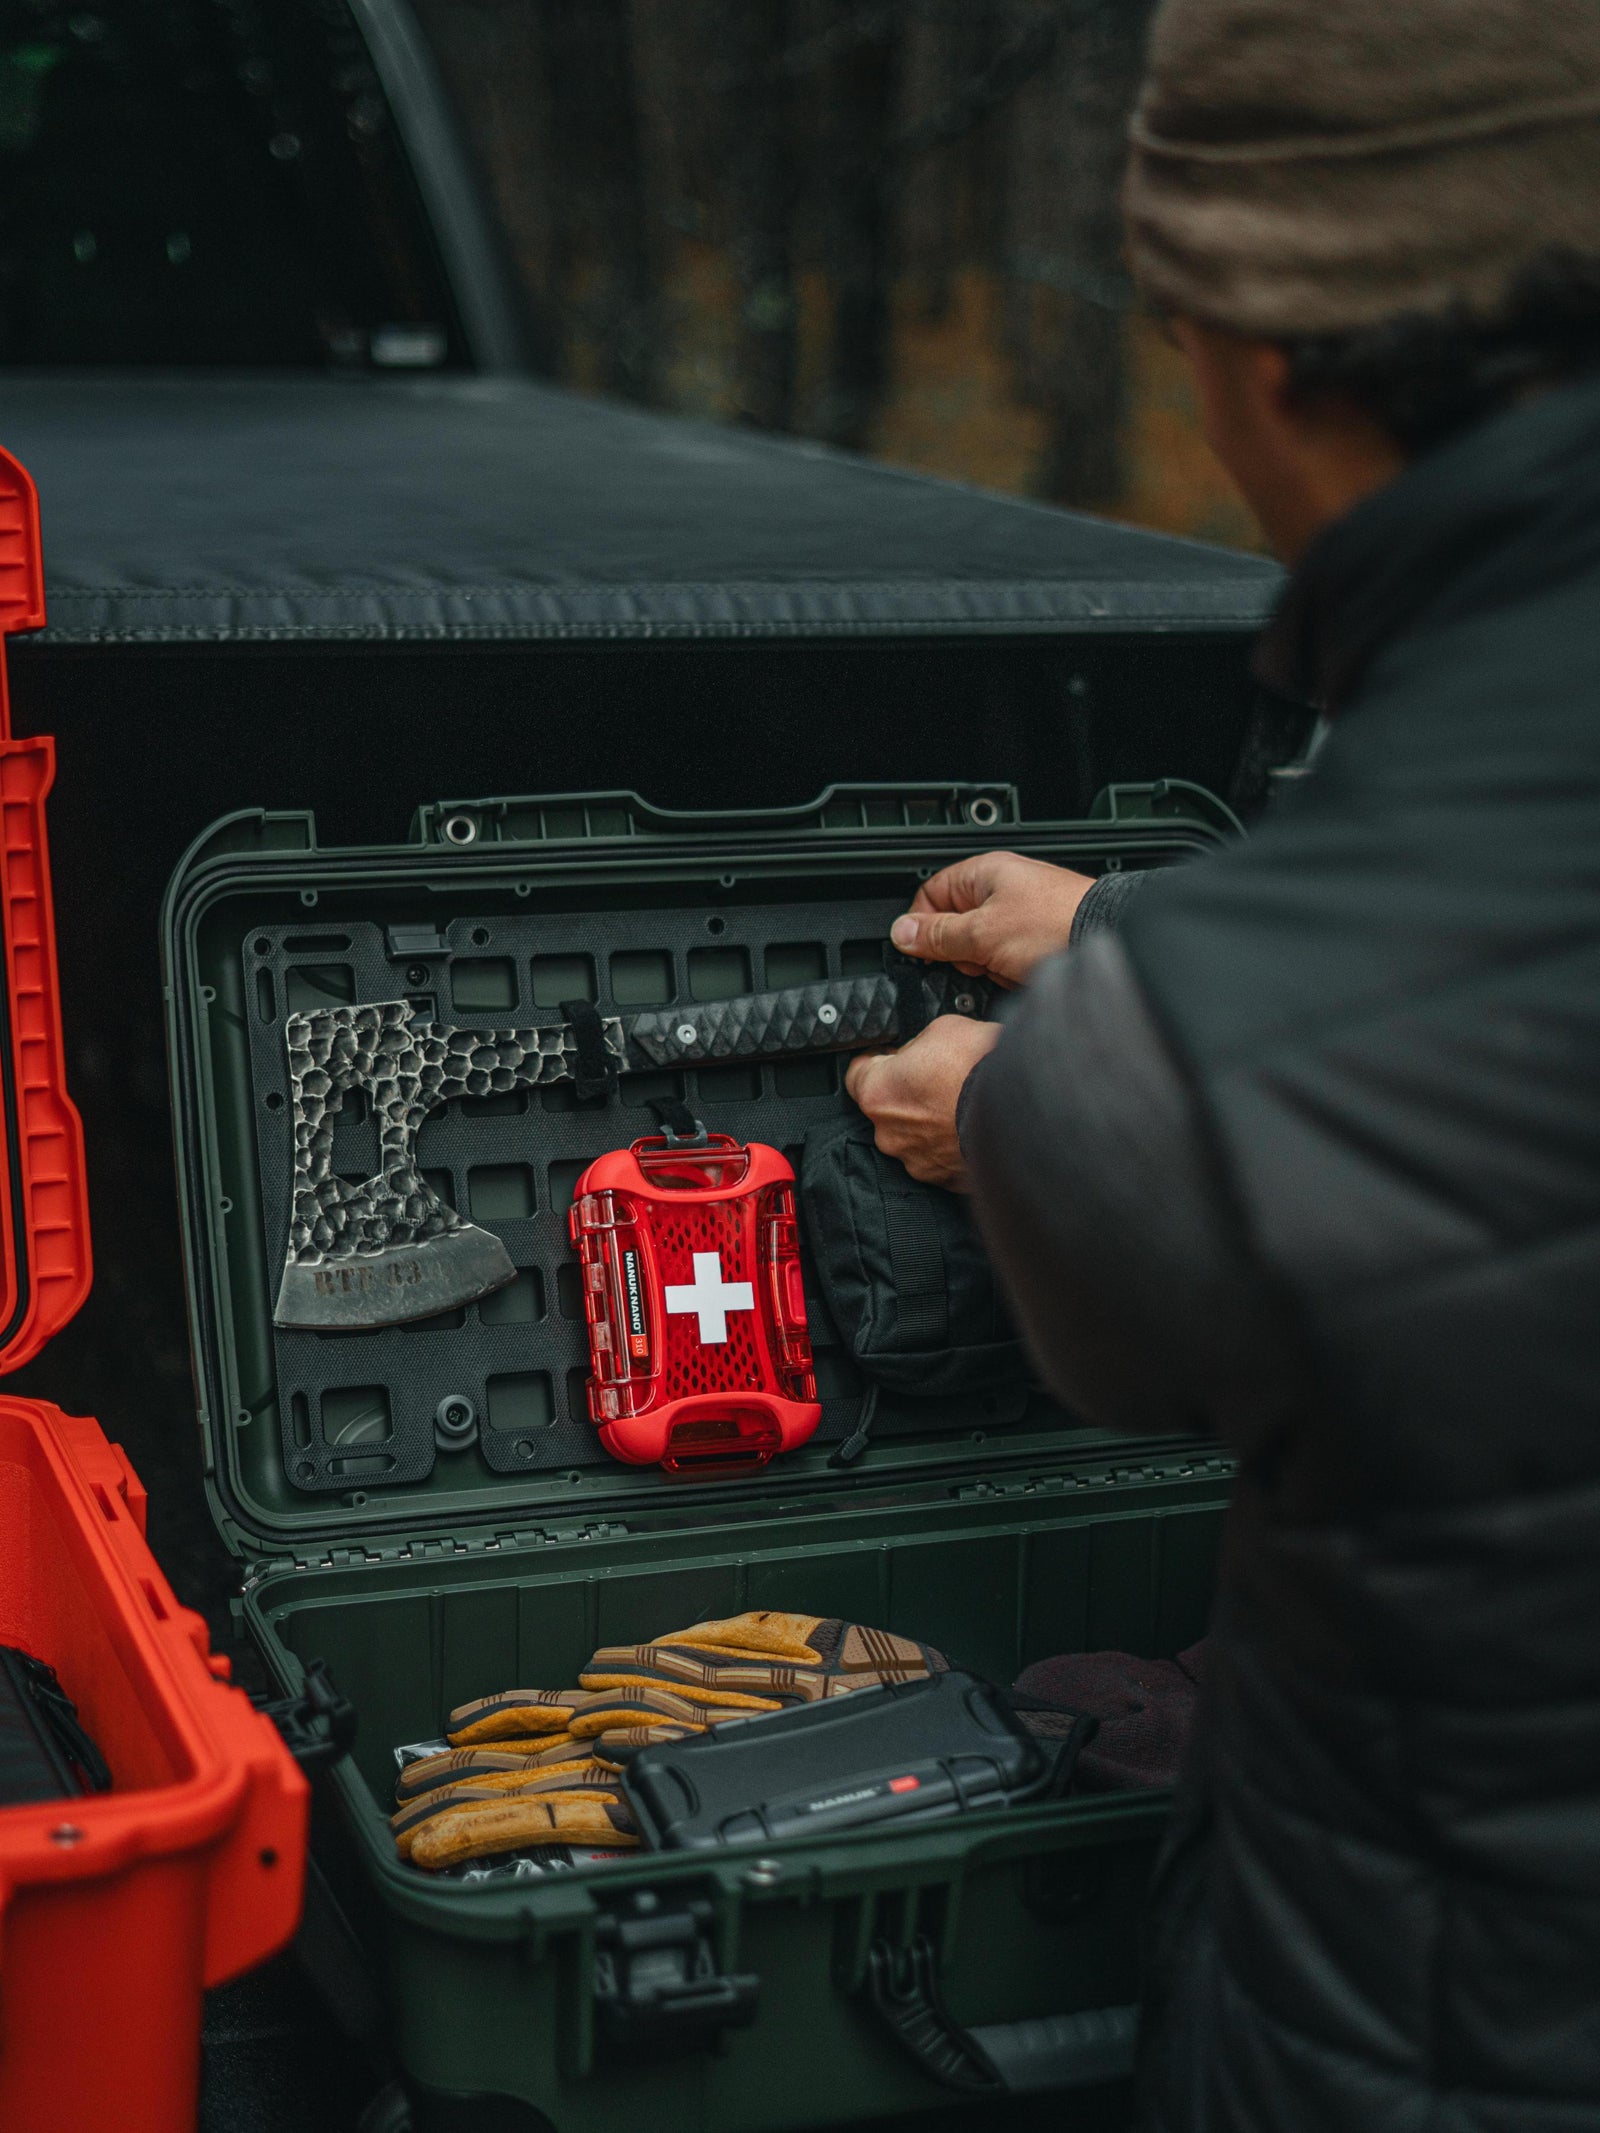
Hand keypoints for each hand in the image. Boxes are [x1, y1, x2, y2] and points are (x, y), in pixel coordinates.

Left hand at [844, 1016, 1002, 1187]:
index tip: (889, 1057)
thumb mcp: (943, 1029)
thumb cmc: (983, 1067)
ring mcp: (917, 1162)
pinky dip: (952, 1144)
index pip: (857, 1075)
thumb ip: (920, 1045)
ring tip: (962, 1104)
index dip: (876, 1062)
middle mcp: (889, 1133)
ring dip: (932, 1123)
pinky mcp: (946, 1180)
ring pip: (915, 1137)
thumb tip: (921, 1052)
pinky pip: (942, 1158)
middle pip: (888, 1110)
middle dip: (908, 1095)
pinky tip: (972, 1125)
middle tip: (939, 1079)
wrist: (1024, 1109)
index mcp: (878, 1093)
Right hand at [889, 851, 1094, 987]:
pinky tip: (1022, 973)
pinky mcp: (1039, 937)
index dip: (923, 924)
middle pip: (955, 924)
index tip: (926, 950)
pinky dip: (1009, 969)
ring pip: (981, 946)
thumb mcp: (982, 934)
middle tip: (976, 959)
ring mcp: (1022, 913)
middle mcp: (1003, 888)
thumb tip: (902, 933)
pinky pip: (1006, 957)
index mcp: (984, 873)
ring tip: (1007, 965)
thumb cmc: (1056, 925)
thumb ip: (939, 935)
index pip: (931, 893)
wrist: (1110, 942)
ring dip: (988, 963)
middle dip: (962, 950)